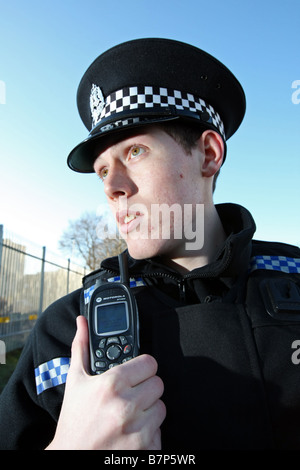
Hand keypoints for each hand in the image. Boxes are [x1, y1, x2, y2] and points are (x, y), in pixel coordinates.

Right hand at [46, 316, 165, 449]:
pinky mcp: (144, 449)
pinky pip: (160, 432)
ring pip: (161, 408)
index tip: (135, 374)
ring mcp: (137, 429)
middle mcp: (126, 405)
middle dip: (144, 389)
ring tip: (128, 415)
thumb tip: (82, 322)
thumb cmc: (73, 420)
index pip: (150, 363)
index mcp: (111, 384)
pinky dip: (149, 433)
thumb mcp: (75, 380)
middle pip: (158, 384)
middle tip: (130, 395)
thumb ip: (82, 346)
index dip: (142, 367)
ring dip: (148, 411)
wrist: (70, 457)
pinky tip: (131, 432)